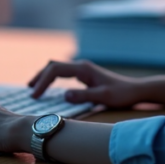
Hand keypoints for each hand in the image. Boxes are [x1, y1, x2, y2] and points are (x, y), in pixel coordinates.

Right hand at [28, 60, 145, 108]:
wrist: (136, 90)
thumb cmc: (122, 94)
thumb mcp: (103, 97)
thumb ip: (84, 96)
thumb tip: (64, 95)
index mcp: (83, 69)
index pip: (55, 70)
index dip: (42, 81)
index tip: (35, 95)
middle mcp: (81, 66)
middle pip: (53, 66)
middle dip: (39, 77)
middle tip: (29, 91)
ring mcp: (82, 70)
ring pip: (57, 68)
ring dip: (44, 77)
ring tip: (34, 89)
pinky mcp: (84, 75)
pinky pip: (63, 73)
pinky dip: (52, 79)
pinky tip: (49, 89)